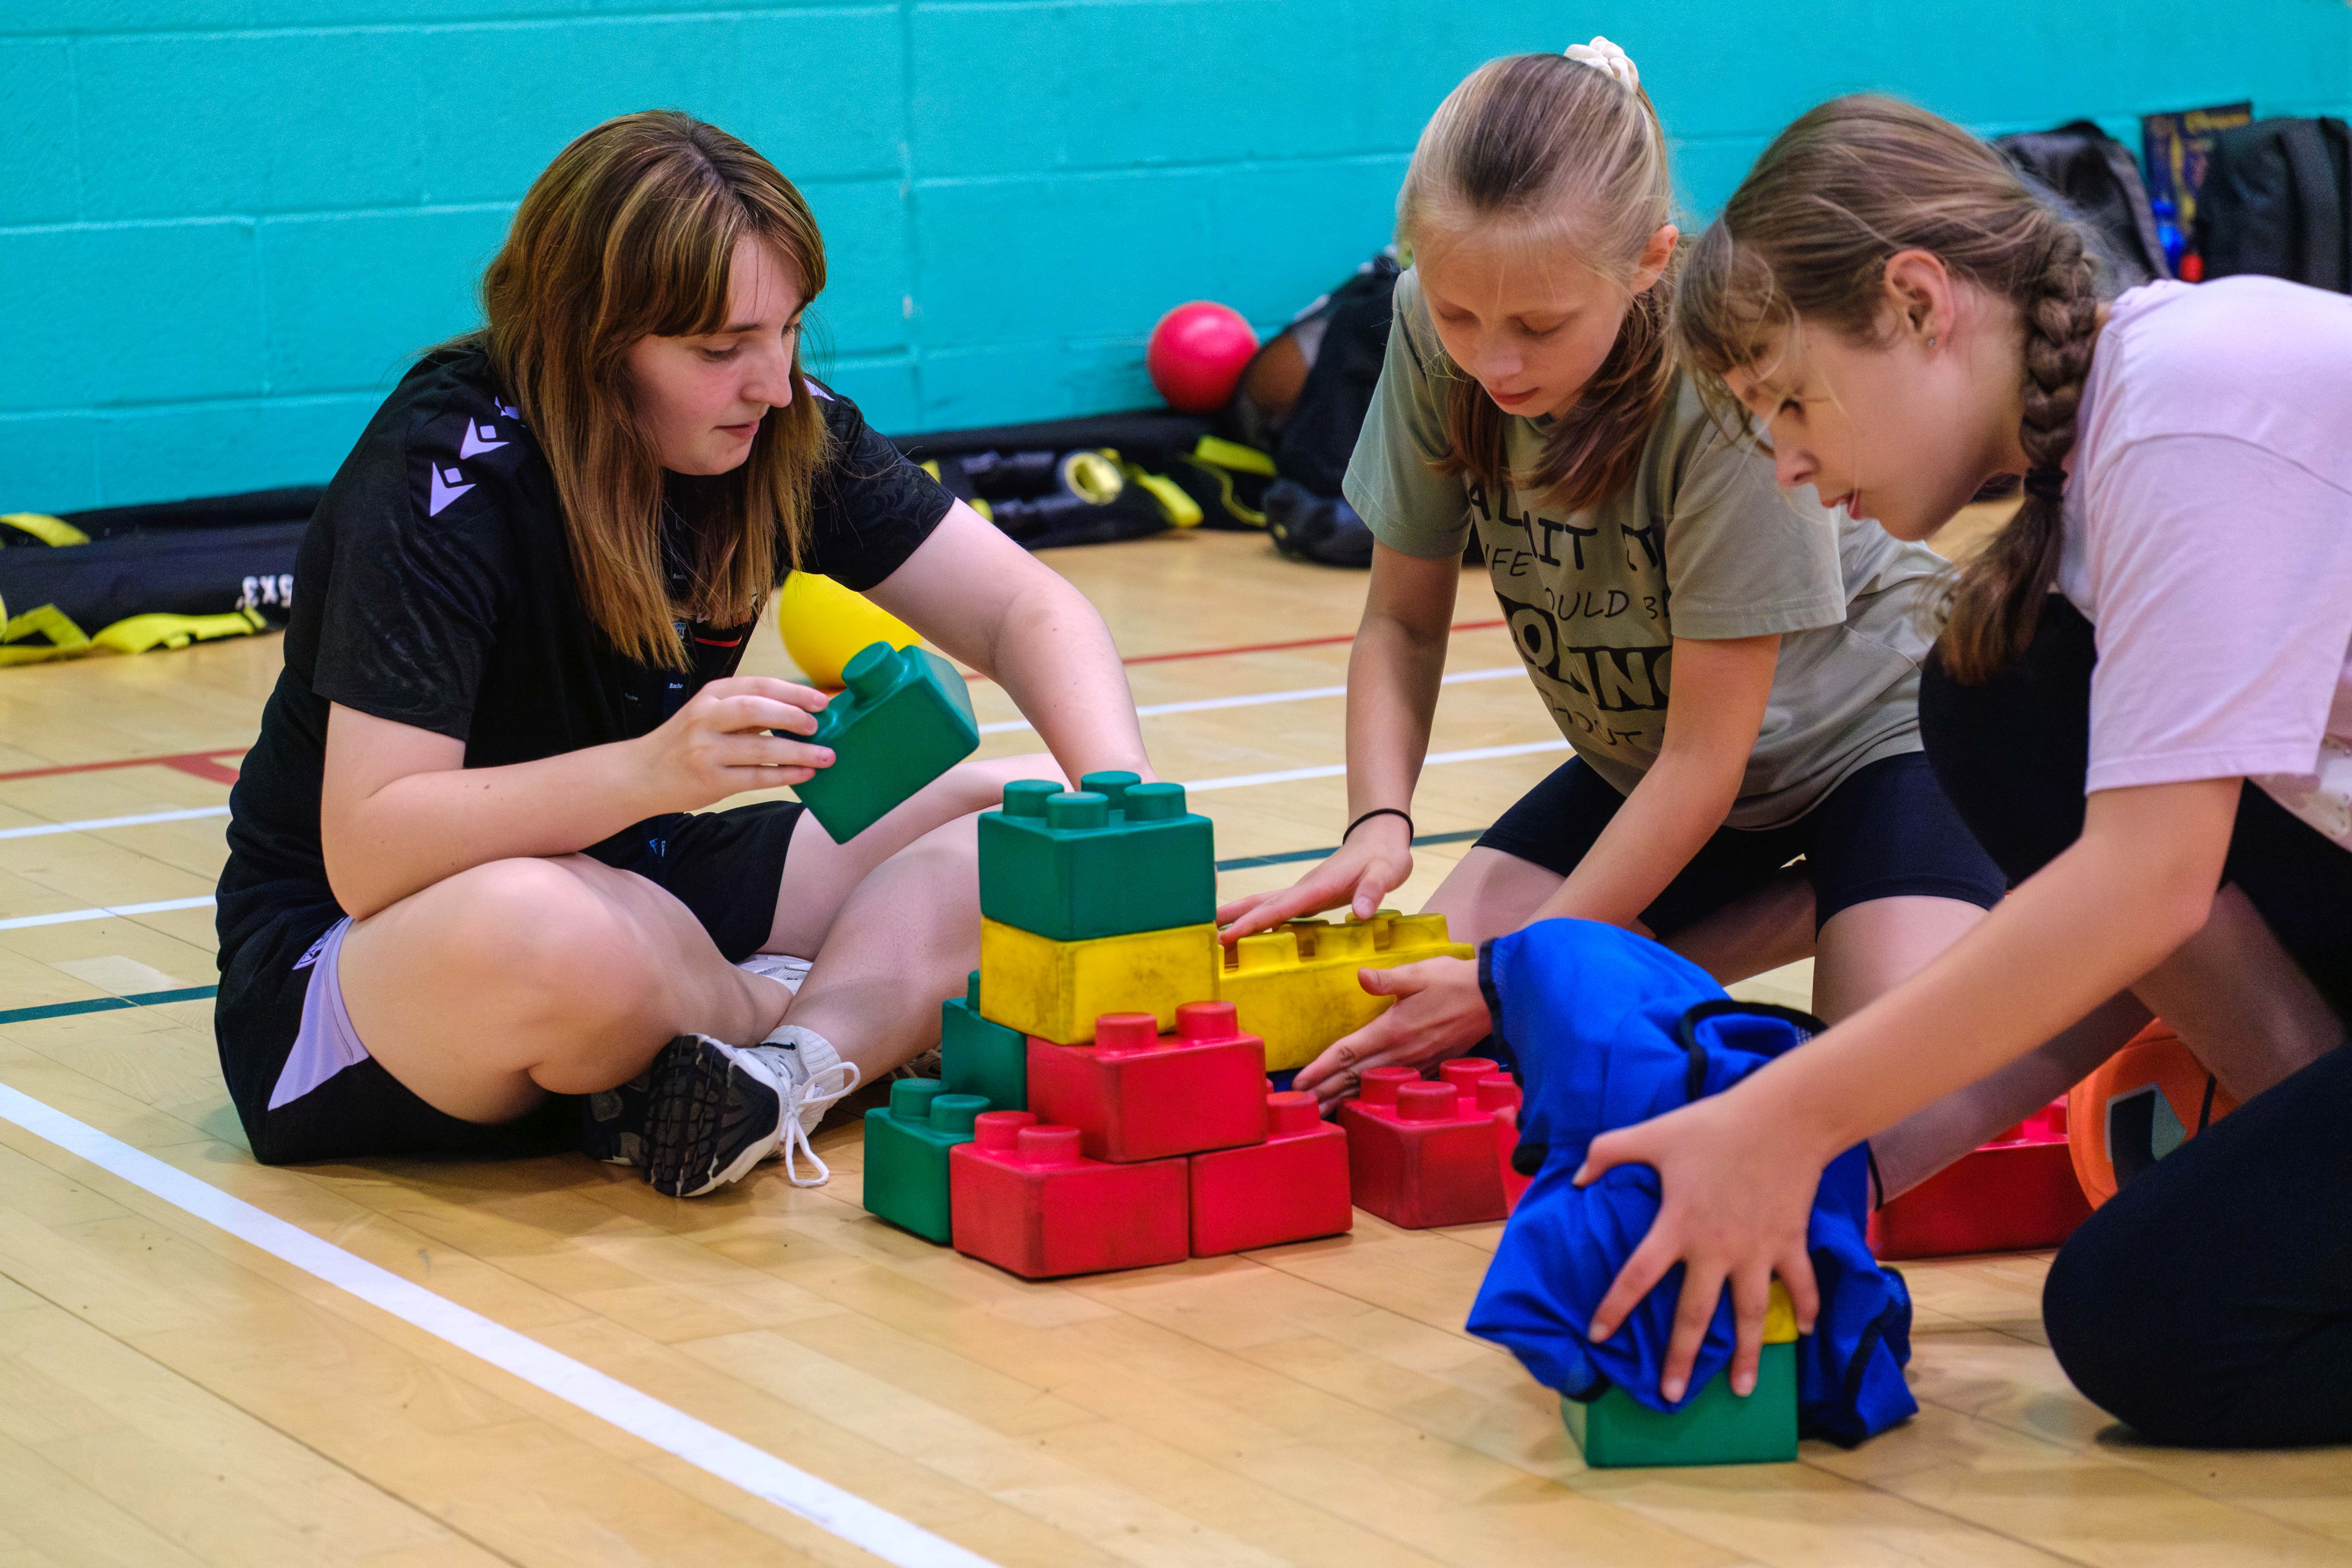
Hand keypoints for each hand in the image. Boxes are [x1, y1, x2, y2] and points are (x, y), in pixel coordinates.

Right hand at [630, 676, 833, 810]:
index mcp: (711, 695)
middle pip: (756, 709)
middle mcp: (706, 718)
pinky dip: (784, 775)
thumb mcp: (708, 714)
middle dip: (794, 716)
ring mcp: (706, 750)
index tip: (821, 700)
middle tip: (819, 726)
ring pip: (760, 748)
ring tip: (826, 756)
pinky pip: (755, 777)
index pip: (758, 685)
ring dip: (799, 752)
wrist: (640, 774)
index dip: (794, 691)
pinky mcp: (710, 780)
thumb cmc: (685, 741)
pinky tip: (805, 774)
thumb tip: (801, 710)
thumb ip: (746, 709)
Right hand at [1216, 815, 1412, 940]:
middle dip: (1233, 919)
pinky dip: (1262, 921)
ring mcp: (1305, 892)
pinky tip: (1254, 935)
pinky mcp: (1310, 897)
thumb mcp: (1386, 873)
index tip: (1227, 937)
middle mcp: (1304, 889)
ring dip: (1241, 918)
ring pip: (1266, 905)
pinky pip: (1280, 911)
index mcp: (1317, 887)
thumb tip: (1360, 913)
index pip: (1278, 908)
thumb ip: (1372, 891)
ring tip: (1218, 935)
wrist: (1381, 838)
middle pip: (1261, 904)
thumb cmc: (1384, 857)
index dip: (1251, 923)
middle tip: (1206, 936)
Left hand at [1291, 955, 1490, 1103]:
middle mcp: (1401, 1052)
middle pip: (1353, 1076)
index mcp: (1392, 1030)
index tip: (1300, 1082)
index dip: (1321, 1068)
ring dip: (1345, 1098)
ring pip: (1372, 1085)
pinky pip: (1394, 1086)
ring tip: (1324, 1111)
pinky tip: (1364, 1102)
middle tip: (1300, 1106)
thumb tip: (1361, 976)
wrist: (1495, 999)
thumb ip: (1387, 978)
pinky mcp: (1429, 1067)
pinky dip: (1374, 1095)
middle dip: (1325, 1092)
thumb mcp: (1419, 974)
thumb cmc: (1454, 982)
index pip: (1348, 1052)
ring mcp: (1416, 1063)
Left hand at [1575, 1085, 1829, 1403]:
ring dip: (1747, 1355)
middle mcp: (1716, 1249)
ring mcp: (1757, 1251)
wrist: (1783, 1118)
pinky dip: (1804, 1308)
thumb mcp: (1652, 1133)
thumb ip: (1607, 1152)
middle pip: (1694, 1315)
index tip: (1598, 1336)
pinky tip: (1801, 1331)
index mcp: (1677, 1226)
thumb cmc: (1712, 1125)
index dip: (1614, 1307)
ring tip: (1742, 1391)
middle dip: (1681, 1358)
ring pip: (1750, 1315)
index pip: (1636, 1276)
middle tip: (1671, 1396)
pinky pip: (1800, 1284)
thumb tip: (1576, 1179)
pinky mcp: (1790, 1242)